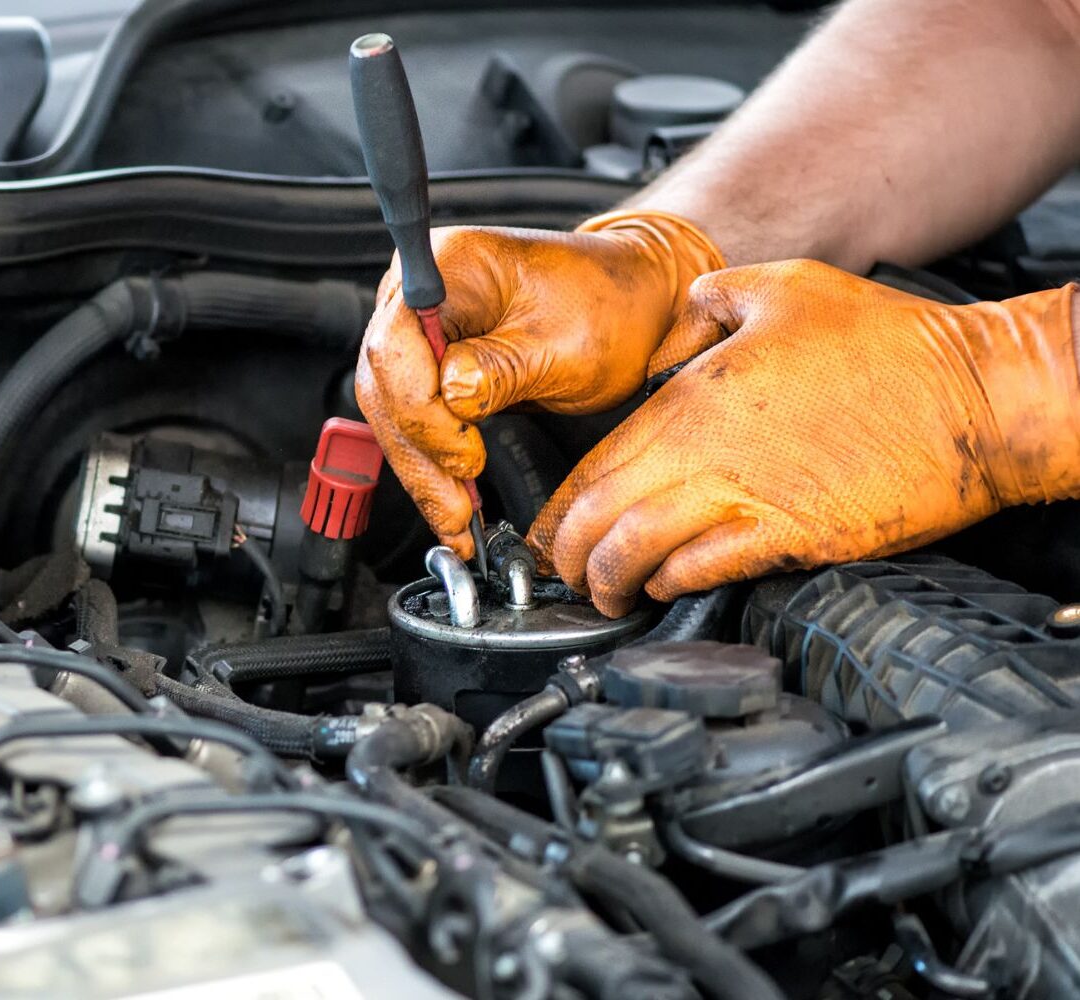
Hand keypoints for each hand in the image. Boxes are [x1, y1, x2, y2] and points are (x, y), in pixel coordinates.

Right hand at [355, 211, 724, 557]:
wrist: (633, 303)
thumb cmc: (609, 306)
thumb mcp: (566, 343)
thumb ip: (502, 369)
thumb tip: (452, 397)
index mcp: (449, 265)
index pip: (397, 344)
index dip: (422, 410)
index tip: (465, 454)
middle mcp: (420, 292)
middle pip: (386, 384)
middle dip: (420, 454)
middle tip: (455, 508)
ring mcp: (421, 329)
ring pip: (392, 412)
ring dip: (422, 470)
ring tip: (455, 519)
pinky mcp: (431, 365)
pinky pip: (415, 420)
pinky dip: (432, 463)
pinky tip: (451, 499)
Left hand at [528, 260, 1079, 616]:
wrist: (976, 395)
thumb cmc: (887, 342)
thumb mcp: (782, 287)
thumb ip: (708, 303)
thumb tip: (675, 321)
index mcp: (693, 396)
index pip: (594, 463)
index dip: (558, 507)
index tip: (547, 530)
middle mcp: (707, 451)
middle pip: (601, 516)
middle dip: (566, 555)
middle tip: (561, 573)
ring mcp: (749, 497)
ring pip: (640, 551)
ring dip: (609, 580)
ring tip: (603, 594)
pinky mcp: (793, 535)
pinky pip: (708, 570)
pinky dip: (672, 583)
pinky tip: (663, 585)